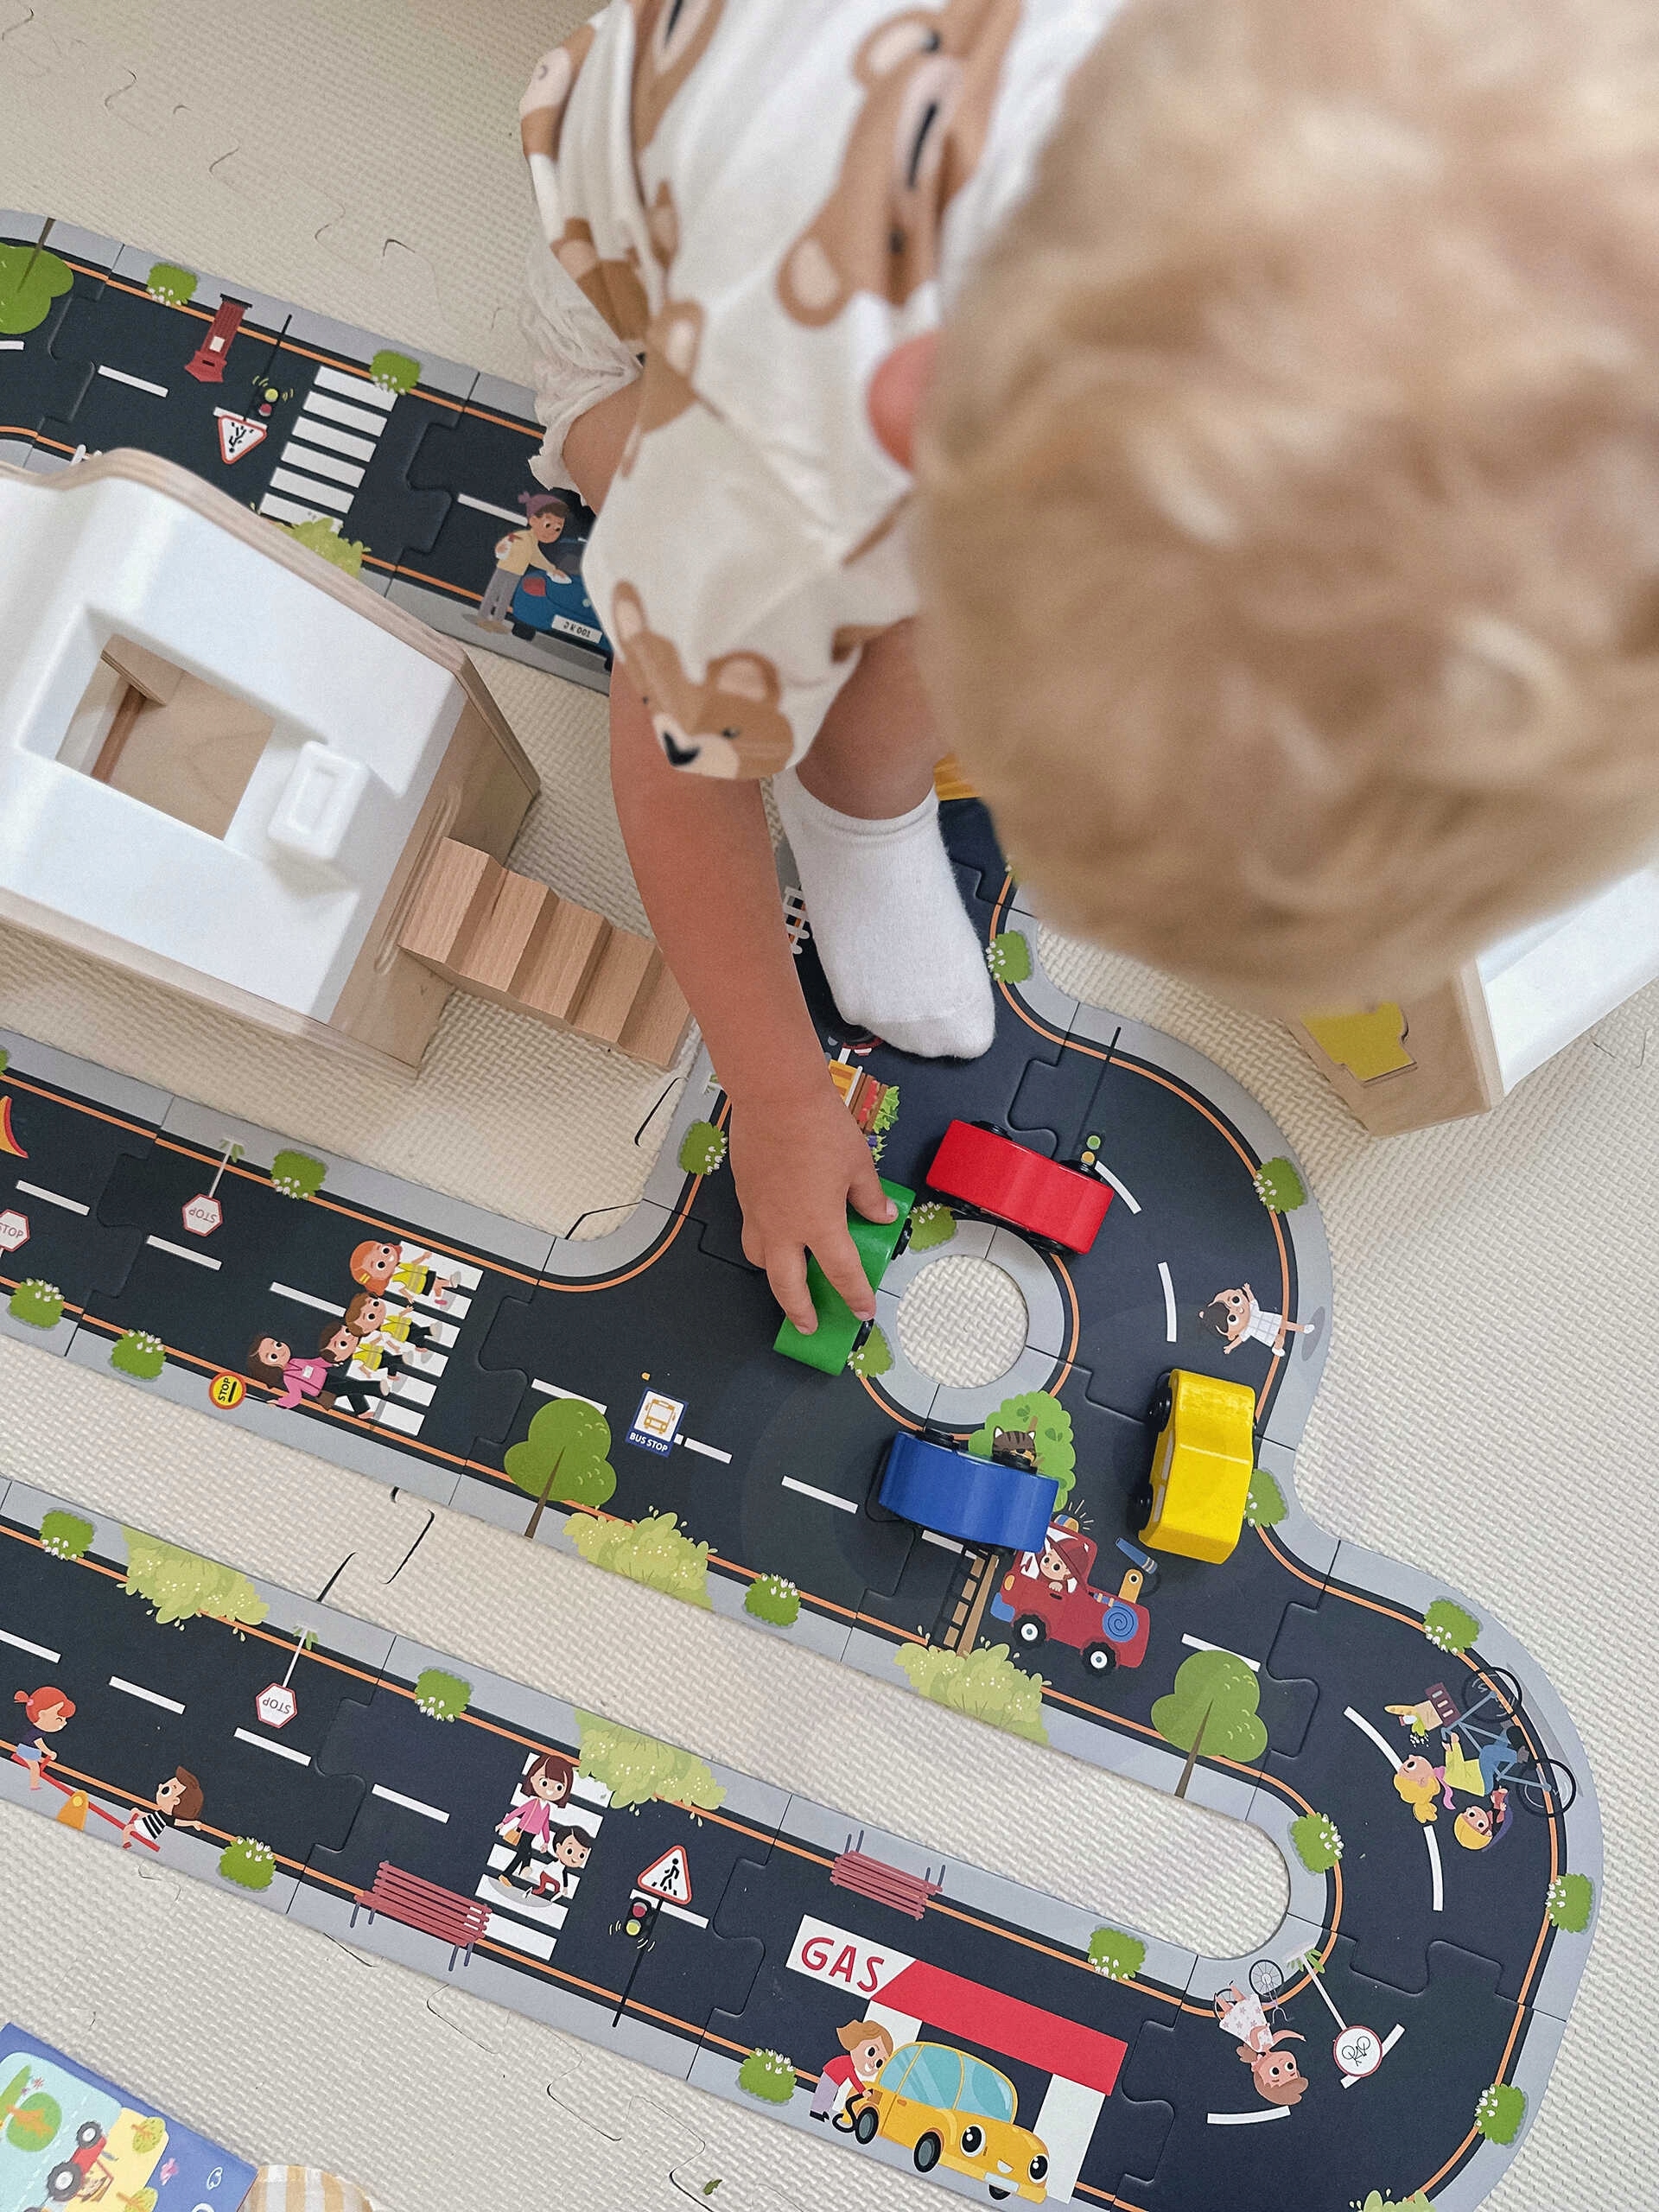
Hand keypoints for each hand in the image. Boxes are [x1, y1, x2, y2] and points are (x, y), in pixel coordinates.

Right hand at [728, 1080, 895, 1334]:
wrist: (775, 1097)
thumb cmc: (820, 1127)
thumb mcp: (858, 1164)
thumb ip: (869, 1196)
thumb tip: (882, 1214)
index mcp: (819, 1224)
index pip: (841, 1272)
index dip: (855, 1295)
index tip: (863, 1309)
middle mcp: (784, 1227)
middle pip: (786, 1286)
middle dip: (799, 1311)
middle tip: (808, 1325)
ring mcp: (758, 1212)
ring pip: (760, 1259)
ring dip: (775, 1275)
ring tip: (787, 1276)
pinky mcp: (743, 1193)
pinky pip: (751, 1229)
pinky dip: (764, 1239)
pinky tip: (775, 1228)